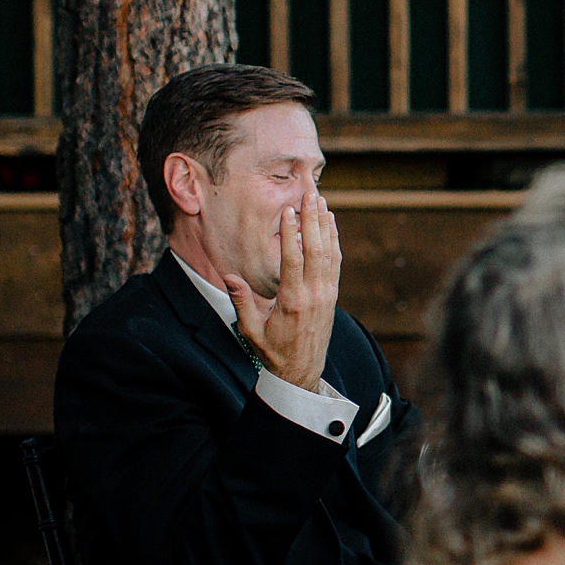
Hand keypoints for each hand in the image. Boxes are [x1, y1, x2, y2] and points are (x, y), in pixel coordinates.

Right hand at [227, 193, 340, 393]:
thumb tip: (229, 276)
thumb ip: (241, 302)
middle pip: (316, 250)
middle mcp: (314, 295)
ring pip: (329, 253)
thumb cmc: (272, 351)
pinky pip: (335, 263)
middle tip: (310, 194)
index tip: (289, 210)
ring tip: (321, 200)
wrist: (302, 371)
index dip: (292, 233)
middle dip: (313, 220)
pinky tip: (330, 224)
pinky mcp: (333, 295)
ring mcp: (327, 294)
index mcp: (292, 301)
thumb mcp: (251, 330)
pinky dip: (334, 241)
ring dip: (326, 225)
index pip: (294, 260)